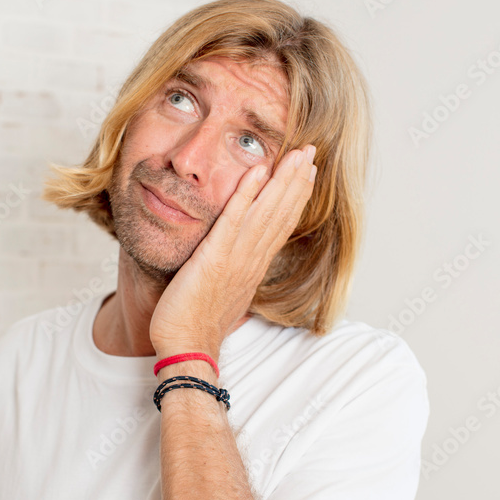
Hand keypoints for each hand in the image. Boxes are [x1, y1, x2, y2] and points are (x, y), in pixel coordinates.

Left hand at [149, 144, 317, 359]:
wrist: (188, 347)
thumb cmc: (196, 324)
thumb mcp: (222, 293)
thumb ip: (232, 273)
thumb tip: (234, 265)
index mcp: (253, 266)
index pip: (280, 225)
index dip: (295, 197)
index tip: (307, 174)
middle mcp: (251, 259)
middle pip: (281, 213)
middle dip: (298, 180)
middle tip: (311, 152)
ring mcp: (236, 258)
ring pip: (267, 212)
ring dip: (284, 180)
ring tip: (299, 153)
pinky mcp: (216, 257)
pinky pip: (234, 220)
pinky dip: (247, 194)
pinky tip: (258, 170)